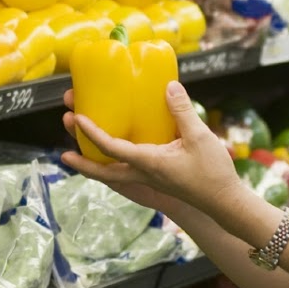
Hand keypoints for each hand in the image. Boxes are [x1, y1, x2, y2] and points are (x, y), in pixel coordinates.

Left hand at [62, 80, 247, 227]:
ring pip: (111, 172)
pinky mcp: (155, 179)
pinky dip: (111, 160)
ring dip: (92, 159)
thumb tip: (168, 86)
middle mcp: (142, 174)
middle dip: (80, 158)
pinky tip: (115, 145)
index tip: (77, 118)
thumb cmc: (212, 173)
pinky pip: (124, 170)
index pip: (111, 148)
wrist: (224, 202)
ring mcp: (147, 179)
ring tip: (78, 140)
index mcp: (148, 163)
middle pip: (101, 171)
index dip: (92, 132)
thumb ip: (182, 111)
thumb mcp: (199, 137)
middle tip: (64, 142)